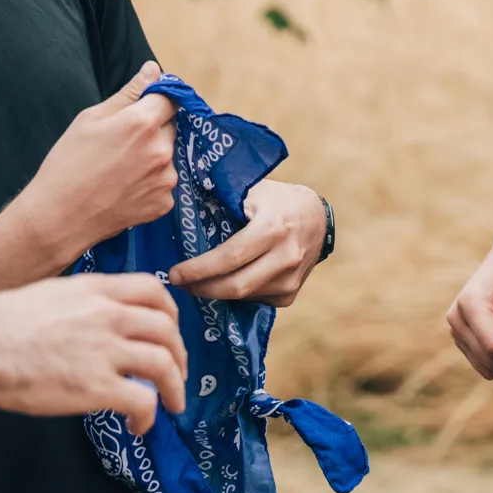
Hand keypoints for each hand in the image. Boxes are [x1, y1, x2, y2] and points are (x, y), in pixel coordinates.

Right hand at [0, 274, 188, 435]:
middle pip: (166, 330)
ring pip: (164, 364)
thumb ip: (79, 303)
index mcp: (96, 290)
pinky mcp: (96, 387)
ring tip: (173, 403)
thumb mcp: (49, 294)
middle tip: (176, 374)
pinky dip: (149, 414)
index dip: (170, 313)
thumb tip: (90, 319)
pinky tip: (137, 424)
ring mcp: (104, 350)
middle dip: (179, 354)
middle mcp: (108, 316)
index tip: (170, 331)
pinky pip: (144, 400)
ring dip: (175, 386)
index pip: (154, 290)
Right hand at [11, 61, 178, 265]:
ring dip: (152, 157)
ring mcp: (166, 179)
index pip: (170, 99)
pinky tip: (124, 188)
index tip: (142, 109)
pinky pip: (163, 183)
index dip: (156, 101)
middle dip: (152, 130)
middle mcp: (161, 150)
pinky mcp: (164, 203)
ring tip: (118, 169)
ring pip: (167, 156)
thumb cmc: (67, 164)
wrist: (59, 217)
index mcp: (143, 123)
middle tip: (121, 144)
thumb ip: (128, 93)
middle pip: (169, 128)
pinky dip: (149, 183)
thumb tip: (153, 70)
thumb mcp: (90, 119)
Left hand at [168, 179, 327, 306]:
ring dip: (215, 292)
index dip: (199, 269)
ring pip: (243, 296)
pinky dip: (236, 293)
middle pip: (235, 286)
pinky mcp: (290, 294)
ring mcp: (291, 280)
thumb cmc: (277, 200)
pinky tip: (226, 281)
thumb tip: (184, 217)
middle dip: (201, 288)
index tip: (174, 273)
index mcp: (274, 228)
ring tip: (198, 281)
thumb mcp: (253, 193)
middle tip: (180, 283)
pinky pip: (254, 300)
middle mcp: (286, 257)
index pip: (230, 257)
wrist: (317, 218)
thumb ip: (224, 204)